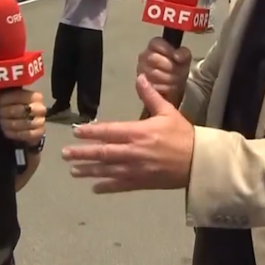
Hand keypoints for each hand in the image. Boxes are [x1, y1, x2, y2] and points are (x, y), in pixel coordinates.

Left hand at [0, 89, 45, 146]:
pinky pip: (26, 134)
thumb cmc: (16, 108)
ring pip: (23, 123)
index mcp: (36, 96)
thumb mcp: (9, 98)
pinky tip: (6, 131)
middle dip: (6, 112)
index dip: (5, 99)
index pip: (19, 95)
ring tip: (1, 122)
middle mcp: (40, 108)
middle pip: (20, 110)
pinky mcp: (39, 134)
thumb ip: (2, 94)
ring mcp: (41, 122)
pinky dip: (14, 133)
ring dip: (9, 123)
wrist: (25, 125)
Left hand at [64, 75, 193, 193]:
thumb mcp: (168, 111)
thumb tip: (140, 77)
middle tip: (65, 154)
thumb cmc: (183, 134)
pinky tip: (94, 187)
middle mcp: (133, 151)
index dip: (91, 132)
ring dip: (88, 170)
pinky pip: (120, 185)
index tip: (77, 133)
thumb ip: (151, 95)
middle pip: (102, 153)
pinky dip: (106, 186)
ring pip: (107, 170)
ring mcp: (136, 169)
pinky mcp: (142, 182)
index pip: (109, 131)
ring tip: (73, 171)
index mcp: (139, 132)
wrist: (199, 161)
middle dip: (82, 153)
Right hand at [137, 37, 191, 103]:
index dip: (167, 50)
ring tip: (174, 79)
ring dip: (169, 78)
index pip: (155, 43)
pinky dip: (165, 88)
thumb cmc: (177, 68)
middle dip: (169, 66)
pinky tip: (169, 87)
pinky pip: (153, 86)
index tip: (176, 57)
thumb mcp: (184, 59)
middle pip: (153, 58)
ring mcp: (141, 72)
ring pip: (154, 73)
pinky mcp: (141, 87)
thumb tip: (177, 56)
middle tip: (177, 71)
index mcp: (153, 46)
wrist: (175, 87)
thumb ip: (183, 54)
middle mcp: (143, 57)